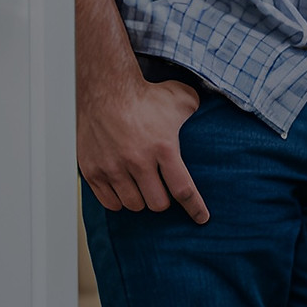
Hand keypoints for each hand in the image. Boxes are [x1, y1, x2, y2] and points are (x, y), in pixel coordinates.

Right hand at [77, 71, 209, 222]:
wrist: (104, 88)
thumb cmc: (145, 95)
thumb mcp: (182, 99)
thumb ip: (200, 113)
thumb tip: (214, 117)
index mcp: (163, 147)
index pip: (183, 190)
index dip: (195, 208)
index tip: (202, 218)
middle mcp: (137, 160)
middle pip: (158, 203)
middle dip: (164, 200)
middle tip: (163, 189)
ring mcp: (112, 166)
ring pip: (134, 204)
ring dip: (142, 200)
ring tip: (143, 187)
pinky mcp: (92, 169)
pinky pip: (109, 202)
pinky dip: (119, 200)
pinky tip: (124, 189)